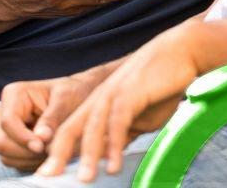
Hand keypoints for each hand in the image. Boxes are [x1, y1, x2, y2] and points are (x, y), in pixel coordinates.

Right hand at [0, 69, 104, 169]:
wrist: (78, 99)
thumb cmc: (73, 93)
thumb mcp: (66, 99)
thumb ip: (53, 117)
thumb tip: (41, 137)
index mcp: (14, 94)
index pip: (8, 122)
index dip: (23, 138)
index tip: (42, 147)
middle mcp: (5, 112)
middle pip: (3, 142)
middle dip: (27, 151)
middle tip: (50, 151)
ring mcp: (6, 130)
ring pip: (7, 156)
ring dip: (29, 159)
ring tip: (52, 150)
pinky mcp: (12, 144)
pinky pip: (14, 162)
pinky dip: (30, 162)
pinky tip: (47, 153)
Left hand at [38, 23, 203, 181]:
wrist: (180, 52)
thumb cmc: (160, 84)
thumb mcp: (139, 116)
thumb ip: (123, 134)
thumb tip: (110, 157)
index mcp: (98, 104)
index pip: (70, 131)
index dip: (57, 154)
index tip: (46, 176)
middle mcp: (100, 98)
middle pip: (71, 128)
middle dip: (58, 155)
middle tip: (47, 178)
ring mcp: (114, 93)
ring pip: (93, 127)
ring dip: (88, 154)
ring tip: (85, 180)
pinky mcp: (131, 92)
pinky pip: (118, 121)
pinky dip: (115, 144)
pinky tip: (114, 164)